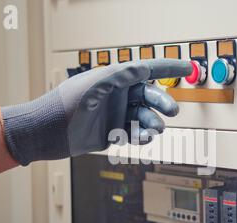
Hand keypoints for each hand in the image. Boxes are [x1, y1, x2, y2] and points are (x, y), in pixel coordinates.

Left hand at [0, 59, 191, 165]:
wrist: (48, 132)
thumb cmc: (65, 104)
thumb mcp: (93, 86)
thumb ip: (118, 76)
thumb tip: (143, 67)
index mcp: (114, 78)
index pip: (146, 69)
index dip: (169, 68)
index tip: (188, 68)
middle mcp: (118, 95)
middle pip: (150, 95)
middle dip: (162, 102)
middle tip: (172, 111)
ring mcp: (116, 115)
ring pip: (144, 117)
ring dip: (152, 123)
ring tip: (152, 130)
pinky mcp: (113, 134)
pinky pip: (134, 134)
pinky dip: (141, 136)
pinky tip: (142, 139)